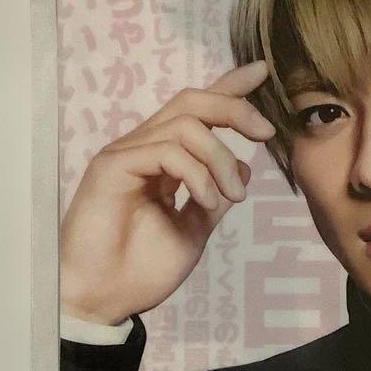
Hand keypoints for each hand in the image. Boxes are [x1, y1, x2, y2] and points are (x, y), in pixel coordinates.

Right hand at [59, 60, 275, 324]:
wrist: (104, 299)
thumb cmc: (142, 270)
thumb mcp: (195, 230)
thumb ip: (216, 197)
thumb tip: (244, 167)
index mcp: (165, 162)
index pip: (198, 113)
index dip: (228, 88)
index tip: (261, 71)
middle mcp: (144, 150)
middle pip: (192, 101)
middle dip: (235, 107)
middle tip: (265, 132)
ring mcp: (127, 155)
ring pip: (186, 125)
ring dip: (221, 159)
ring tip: (231, 197)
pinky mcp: (112, 166)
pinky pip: (166, 151)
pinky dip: (197, 174)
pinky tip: (206, 201)